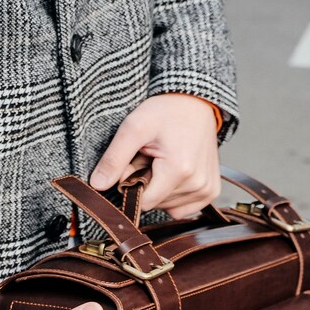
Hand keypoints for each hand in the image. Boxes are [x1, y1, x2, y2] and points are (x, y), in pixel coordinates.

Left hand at [89, 94, 220, 220]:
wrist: (196, 100)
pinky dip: (174, 194)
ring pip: (168, 207)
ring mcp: (206, 190)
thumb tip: (97, 185)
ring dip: (160, 188)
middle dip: (147, 184)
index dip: (134, 184)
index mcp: (179, 170)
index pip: (143, 202)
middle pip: (156, 204)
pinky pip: (183, 208)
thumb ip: (114, 158)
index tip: (138, 161)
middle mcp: (197, 185)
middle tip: (152, 157)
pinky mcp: (211, 192)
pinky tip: (175, 172)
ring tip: (164, 161)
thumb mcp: (134, 127)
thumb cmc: (167, 110)